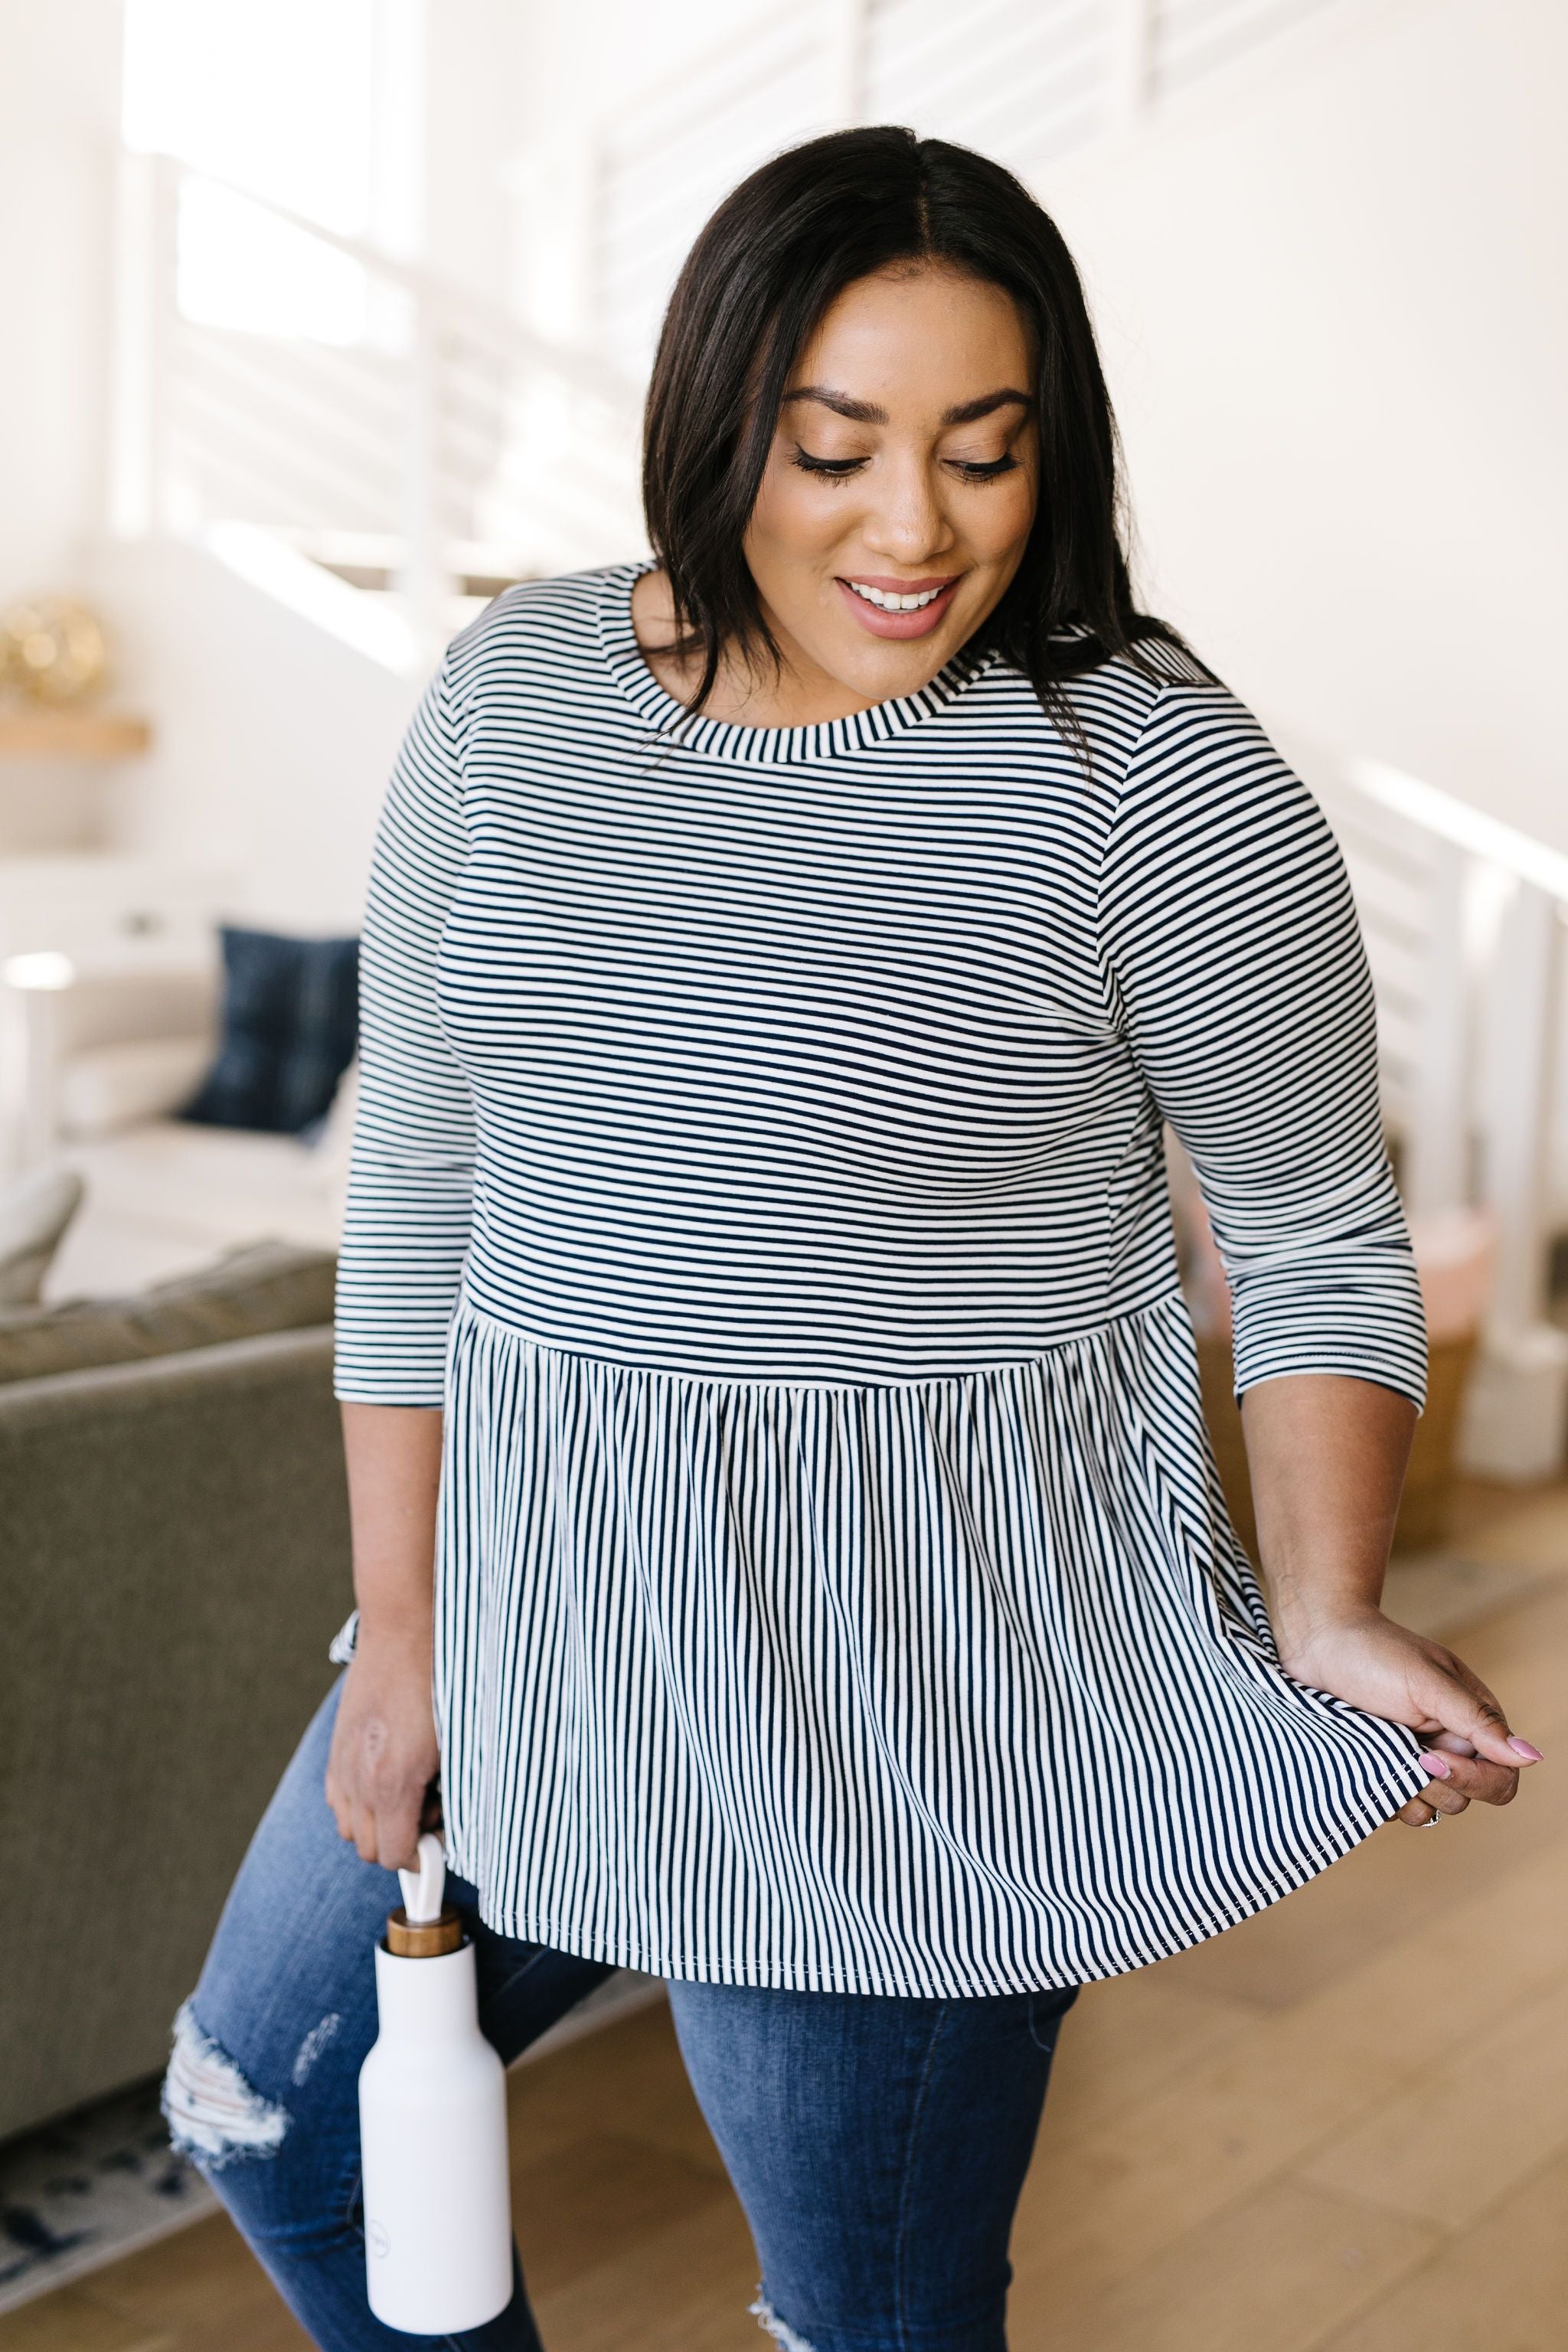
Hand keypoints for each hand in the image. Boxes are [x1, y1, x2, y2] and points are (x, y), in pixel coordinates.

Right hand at [324, 1624, 440, 1868]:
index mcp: (394, 1781)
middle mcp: (360, 1779)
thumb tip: (449, 1822)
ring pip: (348, 1828)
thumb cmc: (441, 1683)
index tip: (440, 1844)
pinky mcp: (335, 1748)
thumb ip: (450, 1791)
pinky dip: (357, 1803)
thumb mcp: (458, 1743)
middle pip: (369, 1849)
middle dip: (401, 1842)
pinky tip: (384, 1778)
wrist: (405, 1632)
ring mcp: (342, 1764)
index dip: (421, 1859)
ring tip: (409, 1794)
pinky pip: (337, 1799)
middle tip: (431, 1812)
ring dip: (377, 1825)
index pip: (396, 1855)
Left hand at [1276, 1605, 1542, 1827]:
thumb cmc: (1374, 1651)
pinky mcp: (1382, 1770)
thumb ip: (1477, 1721)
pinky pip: (1393, 1806)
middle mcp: (1448, 1746)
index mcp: (1472, 1722)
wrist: (1317, 1642)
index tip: (1430, 1757)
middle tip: (1401, 1751)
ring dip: (1404, 1791)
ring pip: (1428, 1809)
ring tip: (1377, 1753)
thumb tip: (1531, 1758)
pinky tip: (1362, 1764)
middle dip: (1435, 1784)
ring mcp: (1412, 1761)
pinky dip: (1379, 1795)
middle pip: (1464, 1800)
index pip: (1501, 1778)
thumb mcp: (1426, 1682)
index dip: (1474, 1780)